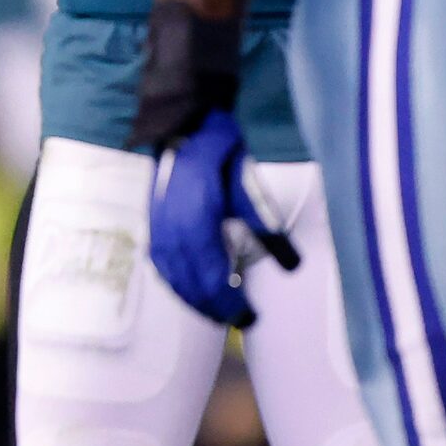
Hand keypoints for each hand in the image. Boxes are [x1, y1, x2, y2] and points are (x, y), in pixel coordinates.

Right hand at [147, 108, 299, 326]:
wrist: (186, 124)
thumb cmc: (222, 153)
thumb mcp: (249, 188)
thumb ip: (266, 226)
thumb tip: (292, 265)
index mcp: (197, 225)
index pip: (212, 280)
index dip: (230, 304)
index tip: (250, 318)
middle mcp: (172, 232)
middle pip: (191, 285)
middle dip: (213, 308)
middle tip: (236, 320)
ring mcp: (158, 228)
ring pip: (173, 278)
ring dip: (193, 299)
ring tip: (214, 310)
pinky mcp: (153, 223)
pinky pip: (162, 264)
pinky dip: (176, 282)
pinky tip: (188, 287)